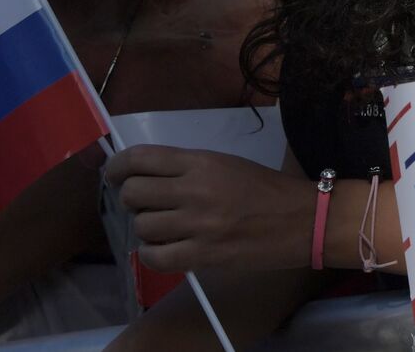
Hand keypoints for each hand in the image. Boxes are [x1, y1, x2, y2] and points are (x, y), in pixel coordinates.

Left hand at [105, 147, 315, 273]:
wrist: (301, 220)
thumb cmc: (265, 188)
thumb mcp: (225, 163)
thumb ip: (186, 168)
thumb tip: (145, 176)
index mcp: (200, 161)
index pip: (140, 158)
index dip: (117, 166)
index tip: (114, 174)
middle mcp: (193, 190)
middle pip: (133, 193)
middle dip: (131, 198)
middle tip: (145, 203)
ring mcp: (197, 225)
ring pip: (142, 225)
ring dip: (146, 227)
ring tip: (164, 226)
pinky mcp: (202, 255)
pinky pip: (154, 256)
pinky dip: (152, 253)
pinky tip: (165, 248)